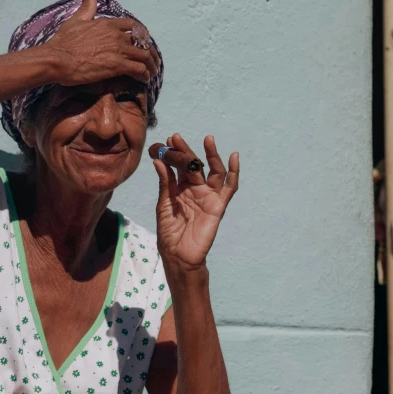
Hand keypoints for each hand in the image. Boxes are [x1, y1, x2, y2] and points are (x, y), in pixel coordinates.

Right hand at [44, 0, 159, 85]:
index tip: (145, 44)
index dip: (142, 36)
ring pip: (145, 56)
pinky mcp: (117, 65)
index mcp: (108, 24)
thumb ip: (86, 8)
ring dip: (151, 65)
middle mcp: (116, 35)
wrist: (57, 58)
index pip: (134, 27)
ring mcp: (118, 50)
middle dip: (151, 53)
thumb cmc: (63, 42)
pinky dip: (145, 75)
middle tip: (153, 62)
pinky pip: (139, 69)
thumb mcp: (76, 20)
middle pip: (143, 42)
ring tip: (153, 73)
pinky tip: (146, 80)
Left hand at [151, 133, 239, 271]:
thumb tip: (158, 161)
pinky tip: (234, 157)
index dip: (174, 154)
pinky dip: (234, 172)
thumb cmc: (169, 233)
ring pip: (213, 171)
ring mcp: (208, 196)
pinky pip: (230, 187)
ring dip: (211, 155)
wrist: (178, 255)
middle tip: (177, 138)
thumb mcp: (164, 205)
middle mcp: (195, 190)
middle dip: (187, 151)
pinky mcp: (218, 205)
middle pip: (194, 166)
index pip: (178, 167)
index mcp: (179, 189)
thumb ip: (165, 183)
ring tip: (208, 139)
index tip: (167, 141)